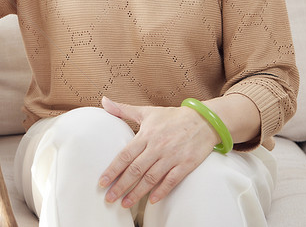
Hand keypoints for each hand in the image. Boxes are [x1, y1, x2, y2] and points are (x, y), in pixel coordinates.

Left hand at [98, 96, 219, 207]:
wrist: (204, 120)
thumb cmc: (172, 117)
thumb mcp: (147, 111)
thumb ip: (124, 109)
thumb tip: (104, 101)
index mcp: (146, 135)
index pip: (125, 155)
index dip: (113, 169)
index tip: (102, 181)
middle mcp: (158, 146)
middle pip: (136, 169)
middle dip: (121, 185)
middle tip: (109, 198)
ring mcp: (172, 156)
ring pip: (151, 178)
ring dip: (137, 192)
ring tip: (125, 203)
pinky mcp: (186, 164)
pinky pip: (172, 180)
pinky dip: (162, 191)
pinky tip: (151, 200)